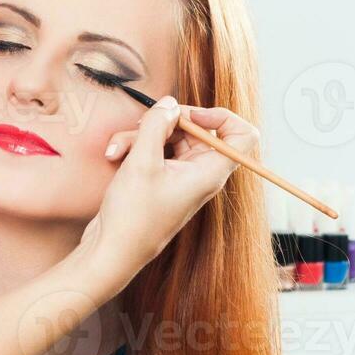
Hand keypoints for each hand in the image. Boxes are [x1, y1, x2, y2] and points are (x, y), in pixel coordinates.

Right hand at [81, 96, 258, 276]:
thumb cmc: (133, 217)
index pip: (243, 135)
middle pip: (198, 131)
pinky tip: (114, 156)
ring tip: (118, 148)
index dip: (220, 117)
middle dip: (165, 123)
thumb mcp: (143, 162)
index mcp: (210, 172)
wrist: (111, 250)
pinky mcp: (160, 180)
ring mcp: (179, 177)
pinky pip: (155, 152)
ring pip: (170, 139)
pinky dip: (135, 148)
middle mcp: (200, 174)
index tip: (188, 115)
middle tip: (143, 125)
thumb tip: (169, 104)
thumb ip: (157, 125)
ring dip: (141, 136)